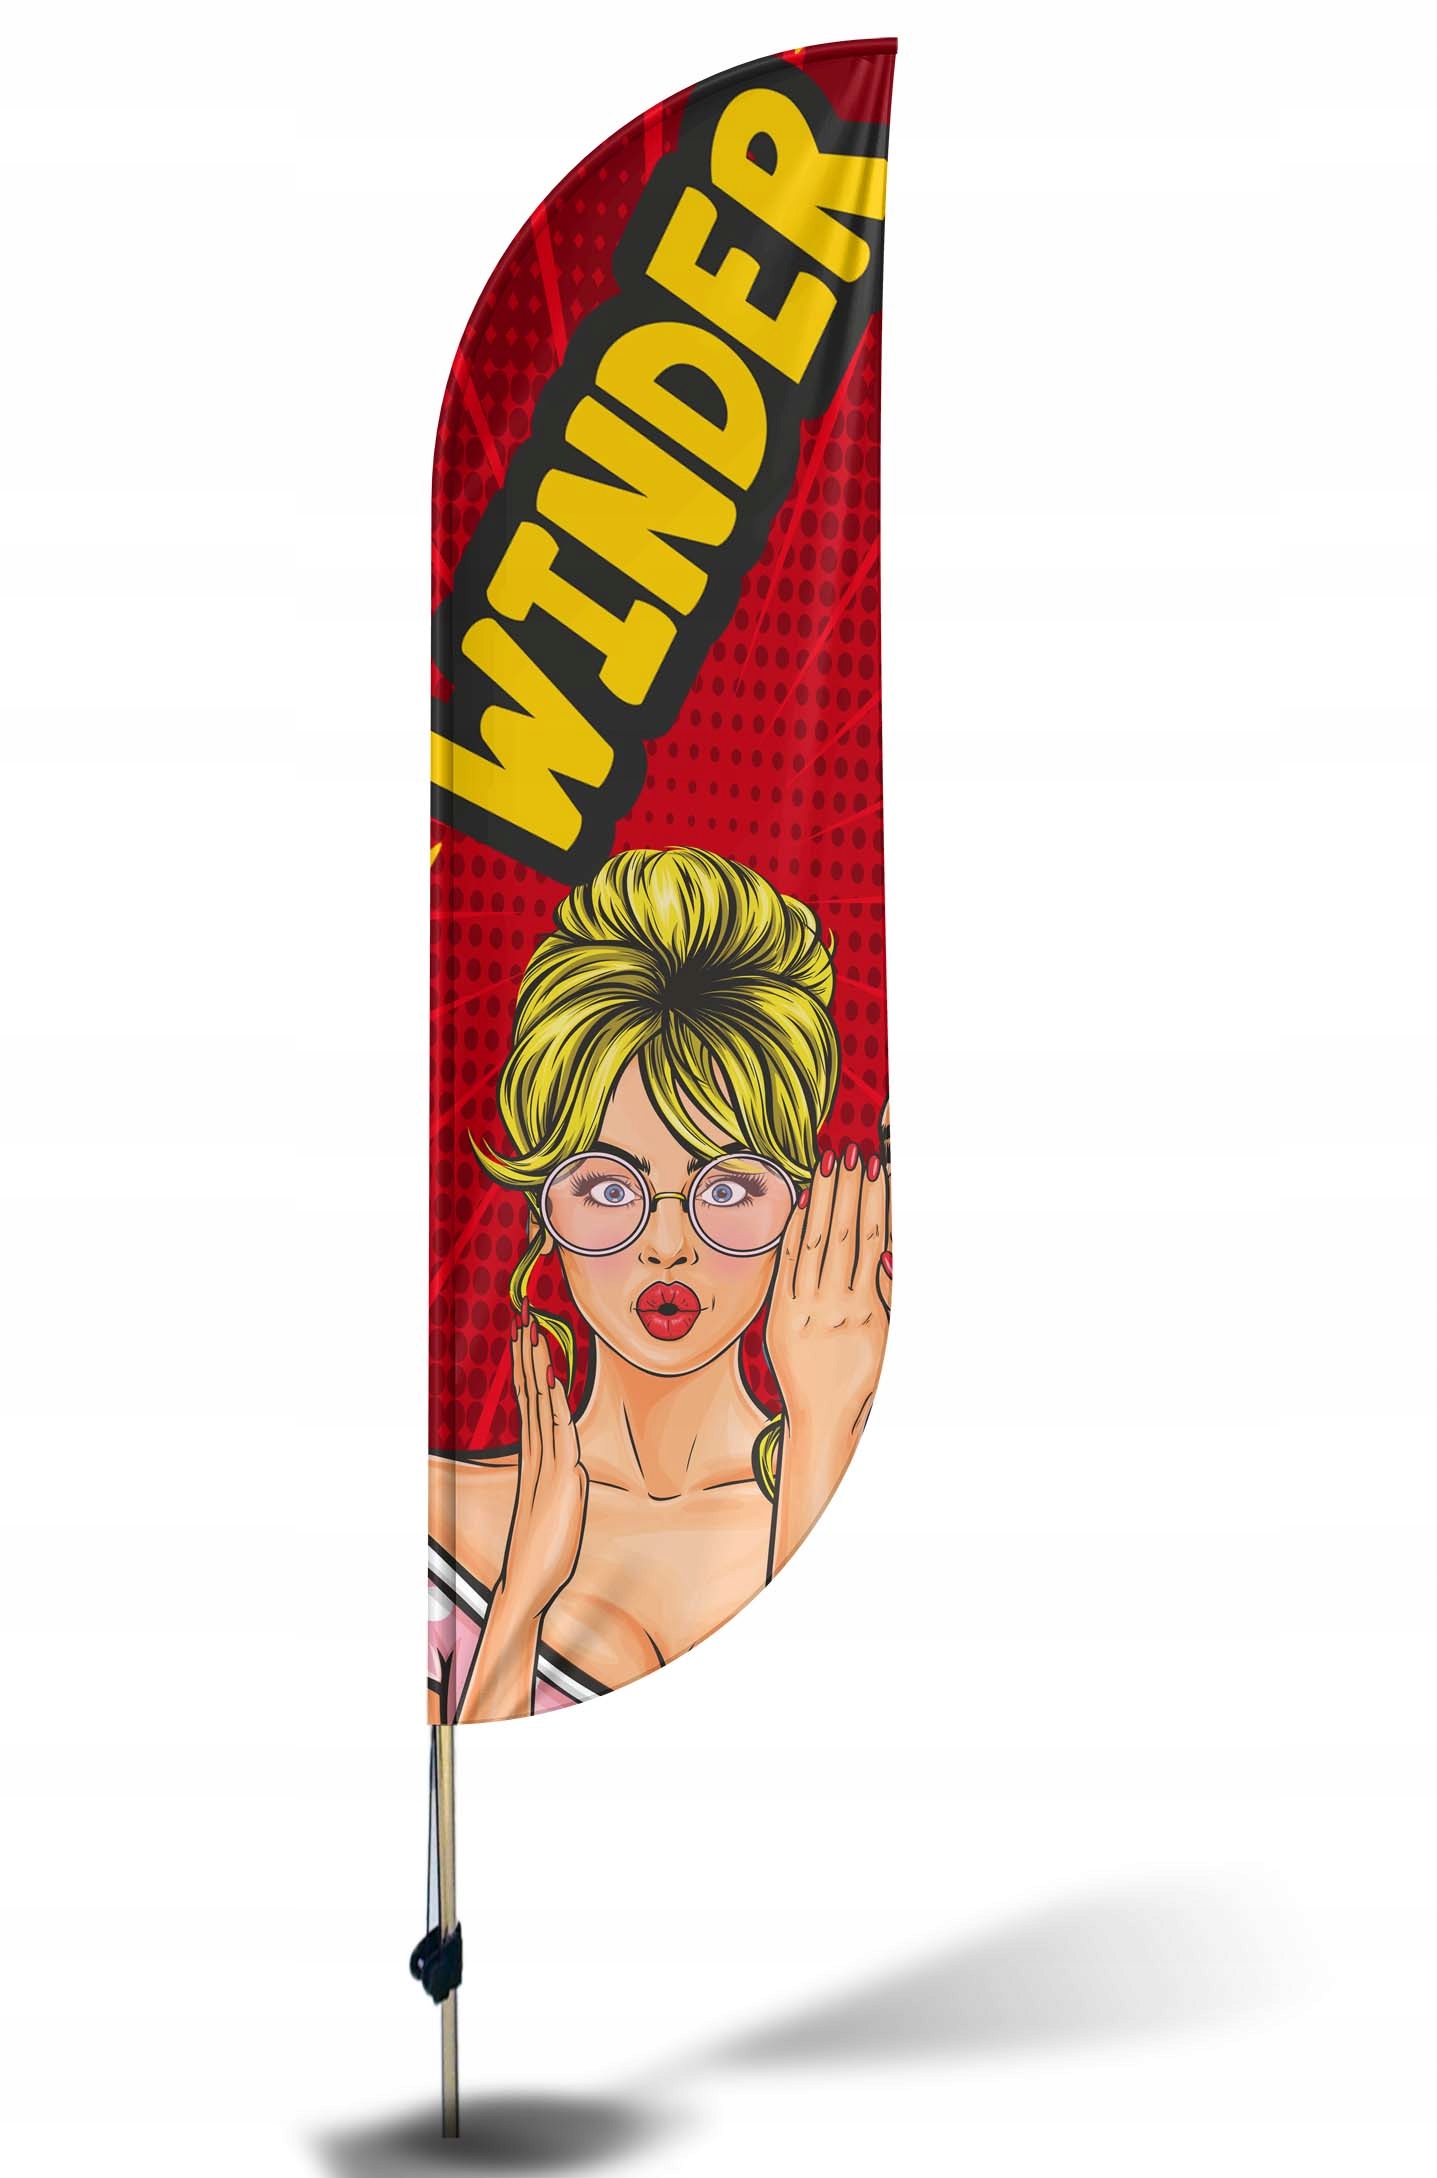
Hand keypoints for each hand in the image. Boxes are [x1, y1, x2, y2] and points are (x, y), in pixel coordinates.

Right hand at [498, 1314, 588, 1618]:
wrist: (529, 1581)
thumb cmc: (546, 1550)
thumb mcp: (563, 1507)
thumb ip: (567, 1482)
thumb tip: (576, 1467)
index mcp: (536, 1457)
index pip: (531, 1402)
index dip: (529, 1369)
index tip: (526, 1338)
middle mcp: (536, 1455)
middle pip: (530, 1394)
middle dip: (527, 1356)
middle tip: (522, 1318)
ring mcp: (545, 1464)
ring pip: (539, 1406)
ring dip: (536, 1369)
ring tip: (530, 1333)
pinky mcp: (559, 1479)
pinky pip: (556, 1434)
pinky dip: (555, 1406)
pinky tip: (554, 1381)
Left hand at [766, 1140, 889, 1453]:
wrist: (823, 1418)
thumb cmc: (861, 1377)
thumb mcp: (887, 1337)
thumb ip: (888, 1294)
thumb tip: (888, 1250)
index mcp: (867, 1309)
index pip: (872, 1242)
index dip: (874, 1201)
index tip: (876, 1168)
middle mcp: (835, 1305)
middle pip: (843, 1234)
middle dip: (846, 1189)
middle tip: (849, 1150)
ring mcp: (804, 1309)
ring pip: (814, 1243)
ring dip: (822, 1200)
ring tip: (827, 1163)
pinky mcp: (778, 1315)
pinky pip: (787, 1266)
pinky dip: (794, 1232)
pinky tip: (801, 1202)